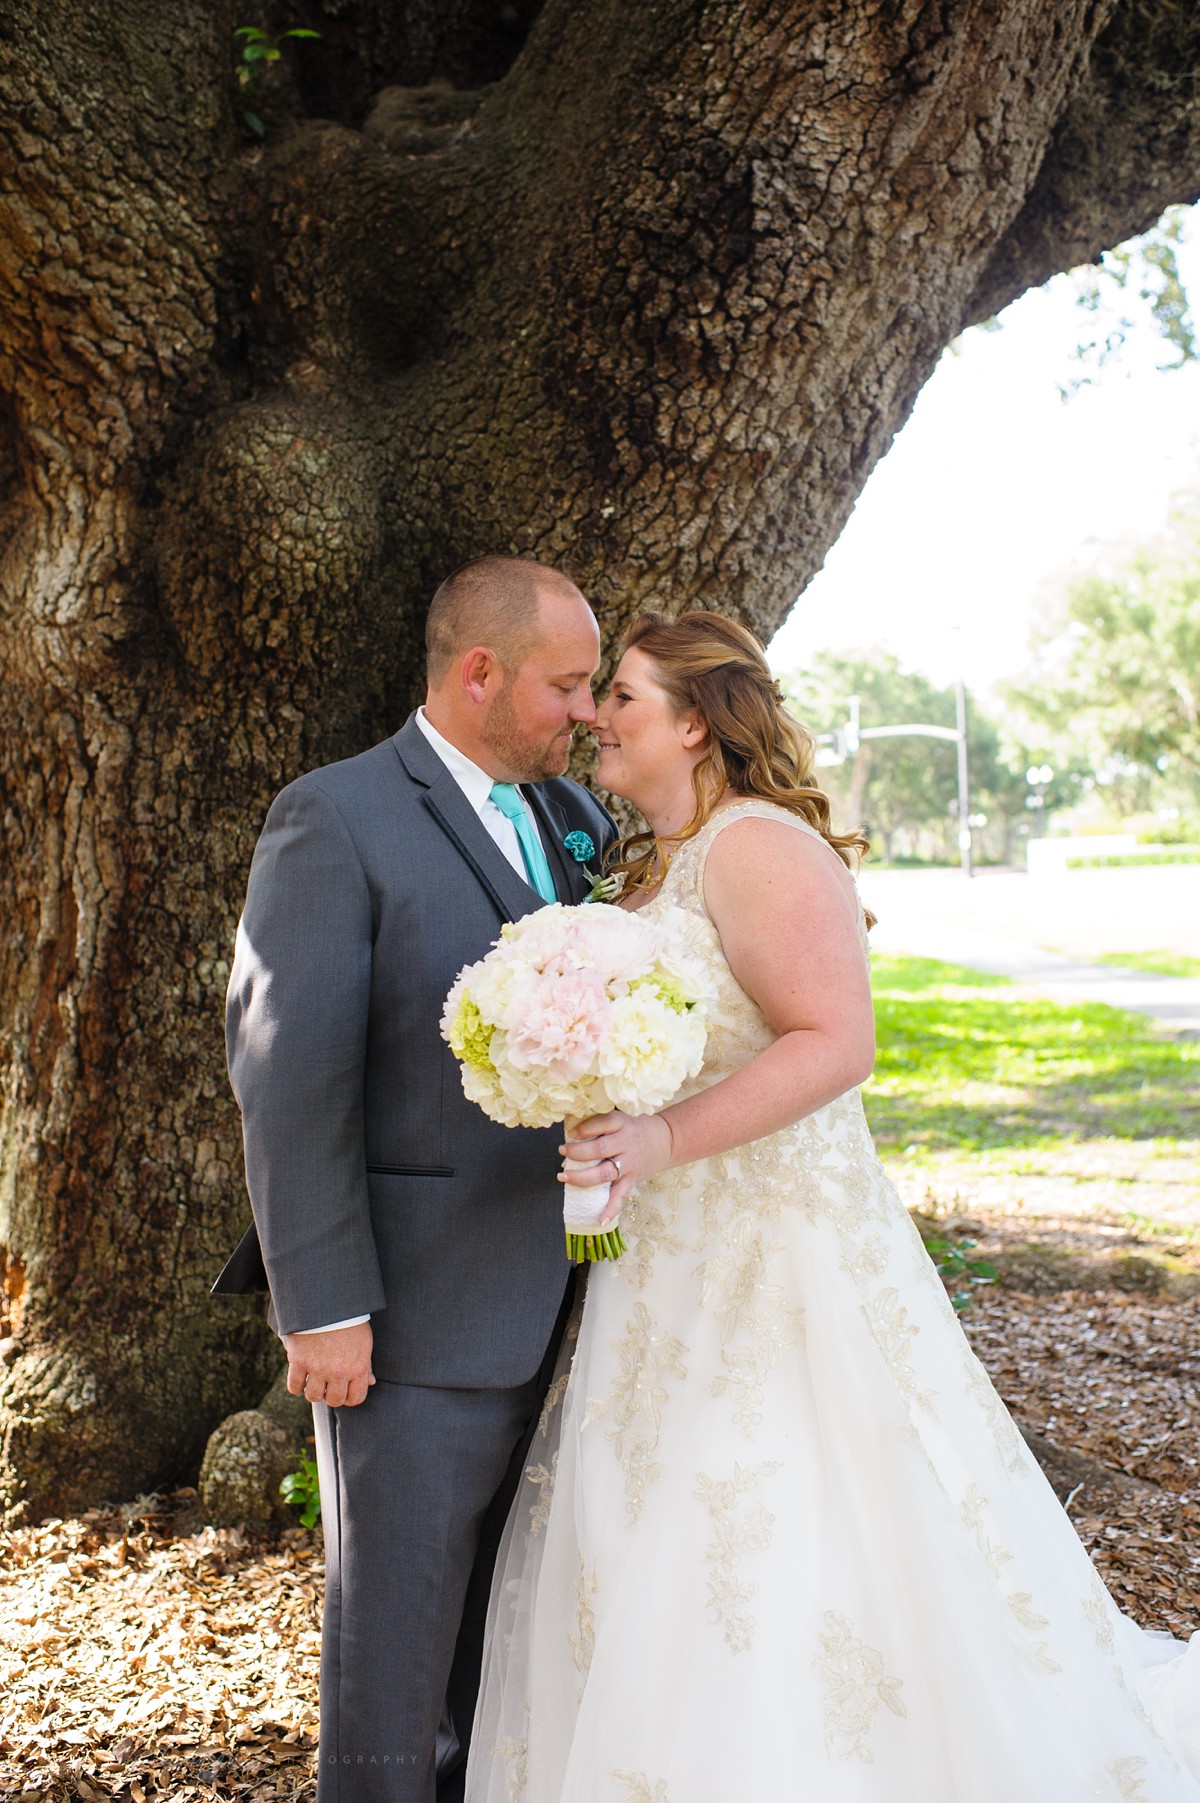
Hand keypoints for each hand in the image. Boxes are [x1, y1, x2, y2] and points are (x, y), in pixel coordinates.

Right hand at [285, 1321, 375, 1408]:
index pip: (356, 1398)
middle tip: (328, 1386)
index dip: (350, 1398)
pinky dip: (296, 1385)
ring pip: (313, 1397)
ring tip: (314, 1381)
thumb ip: (366, 1364)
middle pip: (334, 1401)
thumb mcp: (364, 1341)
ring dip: (314, 1392)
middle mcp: (339, 1372)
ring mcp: (318, 1368)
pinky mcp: (299, 1361)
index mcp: (358, 1367)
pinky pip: (294, 1386)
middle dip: (331, 1396)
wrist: (327, 1302)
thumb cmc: (349, 1320)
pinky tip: (301, 1377)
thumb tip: (371, 1382)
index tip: (344, 1391)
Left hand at [559, 1111, 673, 1225]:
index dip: (585, 1128)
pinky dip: (611, 1209)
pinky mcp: (631, 1179)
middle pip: (600, 1149)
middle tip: (563, 1150)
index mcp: (622, 1124)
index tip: (571, 1132)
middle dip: (577, 1152)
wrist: (665, 1140)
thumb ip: (598, 1123)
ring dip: (582, 1177)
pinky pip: (620, 1196)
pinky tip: (600, 1220)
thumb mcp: (620, 1118)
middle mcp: (626, 1143)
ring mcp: (629, 1164)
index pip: (604, 1123)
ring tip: (564, 1176)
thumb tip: (568, 1134)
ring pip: (605, 1173)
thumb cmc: (633, 1128)